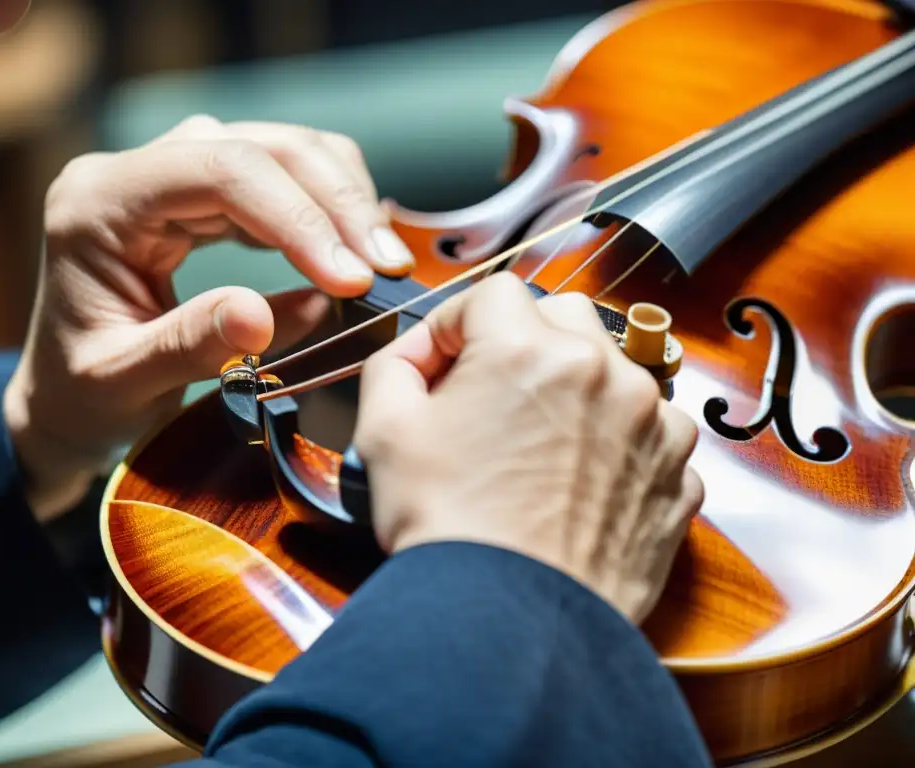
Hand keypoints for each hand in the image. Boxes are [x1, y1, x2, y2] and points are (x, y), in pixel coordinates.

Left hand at [4, 116, 414, 521]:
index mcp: (99, 204)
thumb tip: (268, 313)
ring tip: (378, 261)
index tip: (352, 278)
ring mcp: (168, 177)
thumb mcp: (122, 384)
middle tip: (385, 268)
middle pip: (259, 146)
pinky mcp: (199, 194)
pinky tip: (348, 251)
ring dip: (340, 198)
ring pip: (279, 148)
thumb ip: (190, 346)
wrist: (62, 401)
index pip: (218, 172)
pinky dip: (325, 207)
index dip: (297, 218)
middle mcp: (133, 173)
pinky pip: (279, 175)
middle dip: (334, 204)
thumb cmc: (82, 398)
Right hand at [352, 272, 702, 624]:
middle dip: (523, 343)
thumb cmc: (452, 531)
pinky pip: (649, 430)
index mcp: (529, 349)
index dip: (456, 325)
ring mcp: (652, 423)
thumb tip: (416, 353)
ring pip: (613, 370)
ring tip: (539, 445)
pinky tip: (580, 480)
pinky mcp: (678, 473)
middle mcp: (604, 372)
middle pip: (562, 317)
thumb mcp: (385, 432)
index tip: (443, 362)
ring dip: (576, 389)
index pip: (491, 294)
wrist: (511, 622)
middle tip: (491, 396)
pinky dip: (618, 441)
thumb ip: (395, 364)